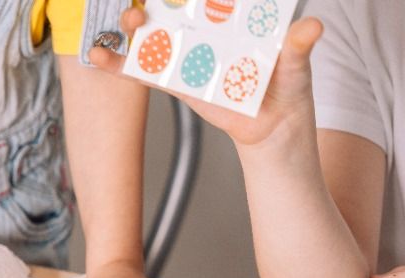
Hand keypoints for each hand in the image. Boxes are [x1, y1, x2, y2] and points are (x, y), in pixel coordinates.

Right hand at [89, 9, 323, 147]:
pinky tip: (99, 56)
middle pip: (175, 7)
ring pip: (155, 34)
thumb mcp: (297, 65)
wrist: (272, 129)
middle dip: (158, 1)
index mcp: (236, 17)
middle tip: (149, 1)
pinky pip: (145, 71)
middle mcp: (209, 30)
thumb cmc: (288, 89)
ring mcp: (189, 55)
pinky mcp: (176, 81)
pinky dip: (120, 64)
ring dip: (135, 26)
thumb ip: (298, 46)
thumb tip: (312, 27)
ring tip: (127, 22)